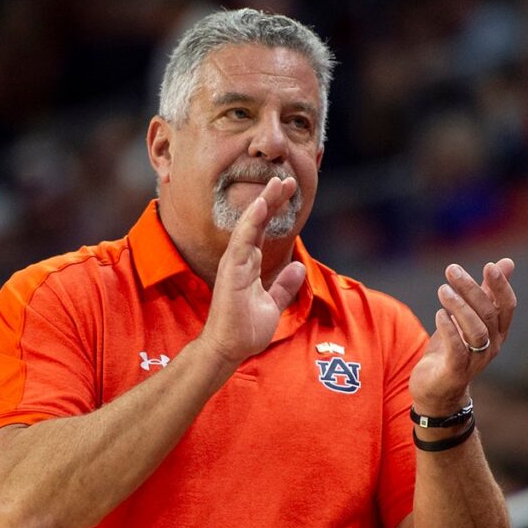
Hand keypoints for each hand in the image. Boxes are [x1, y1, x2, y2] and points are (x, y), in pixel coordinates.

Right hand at [199, 177, 305, 365]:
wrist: (229, 348)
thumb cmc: (245, 329)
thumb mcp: (273, 304)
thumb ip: (284, 286)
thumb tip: (298, 266)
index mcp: (250, 264)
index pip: (264, 229)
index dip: (275, 209)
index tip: (289, 190)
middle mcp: (241, 259)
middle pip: (258, 221)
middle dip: (273, 198)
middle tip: (287, 178)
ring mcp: (235, 263)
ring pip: (250, 225)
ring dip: (264, 203)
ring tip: (278, 183)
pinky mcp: (232, 271)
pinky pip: (242, 241)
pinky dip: (251, 222)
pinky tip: (261, 205)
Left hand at [410, 259, 516, 413]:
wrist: (436, 389)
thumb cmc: (452, 348)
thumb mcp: (468, 317)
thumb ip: (486, 292)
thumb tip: (506, 262)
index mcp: (497, 332)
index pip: (507, 307)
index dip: (501, 286)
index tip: (489, 266)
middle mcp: (492, 346)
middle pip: (488, 314)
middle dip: (471, 289)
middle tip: (452, 270)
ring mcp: (476, 361)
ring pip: (476, 331)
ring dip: (459, 307)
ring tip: (443, 289)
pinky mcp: (456, 371)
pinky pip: (457, 350)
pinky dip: (449, 330)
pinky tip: (439, 314)